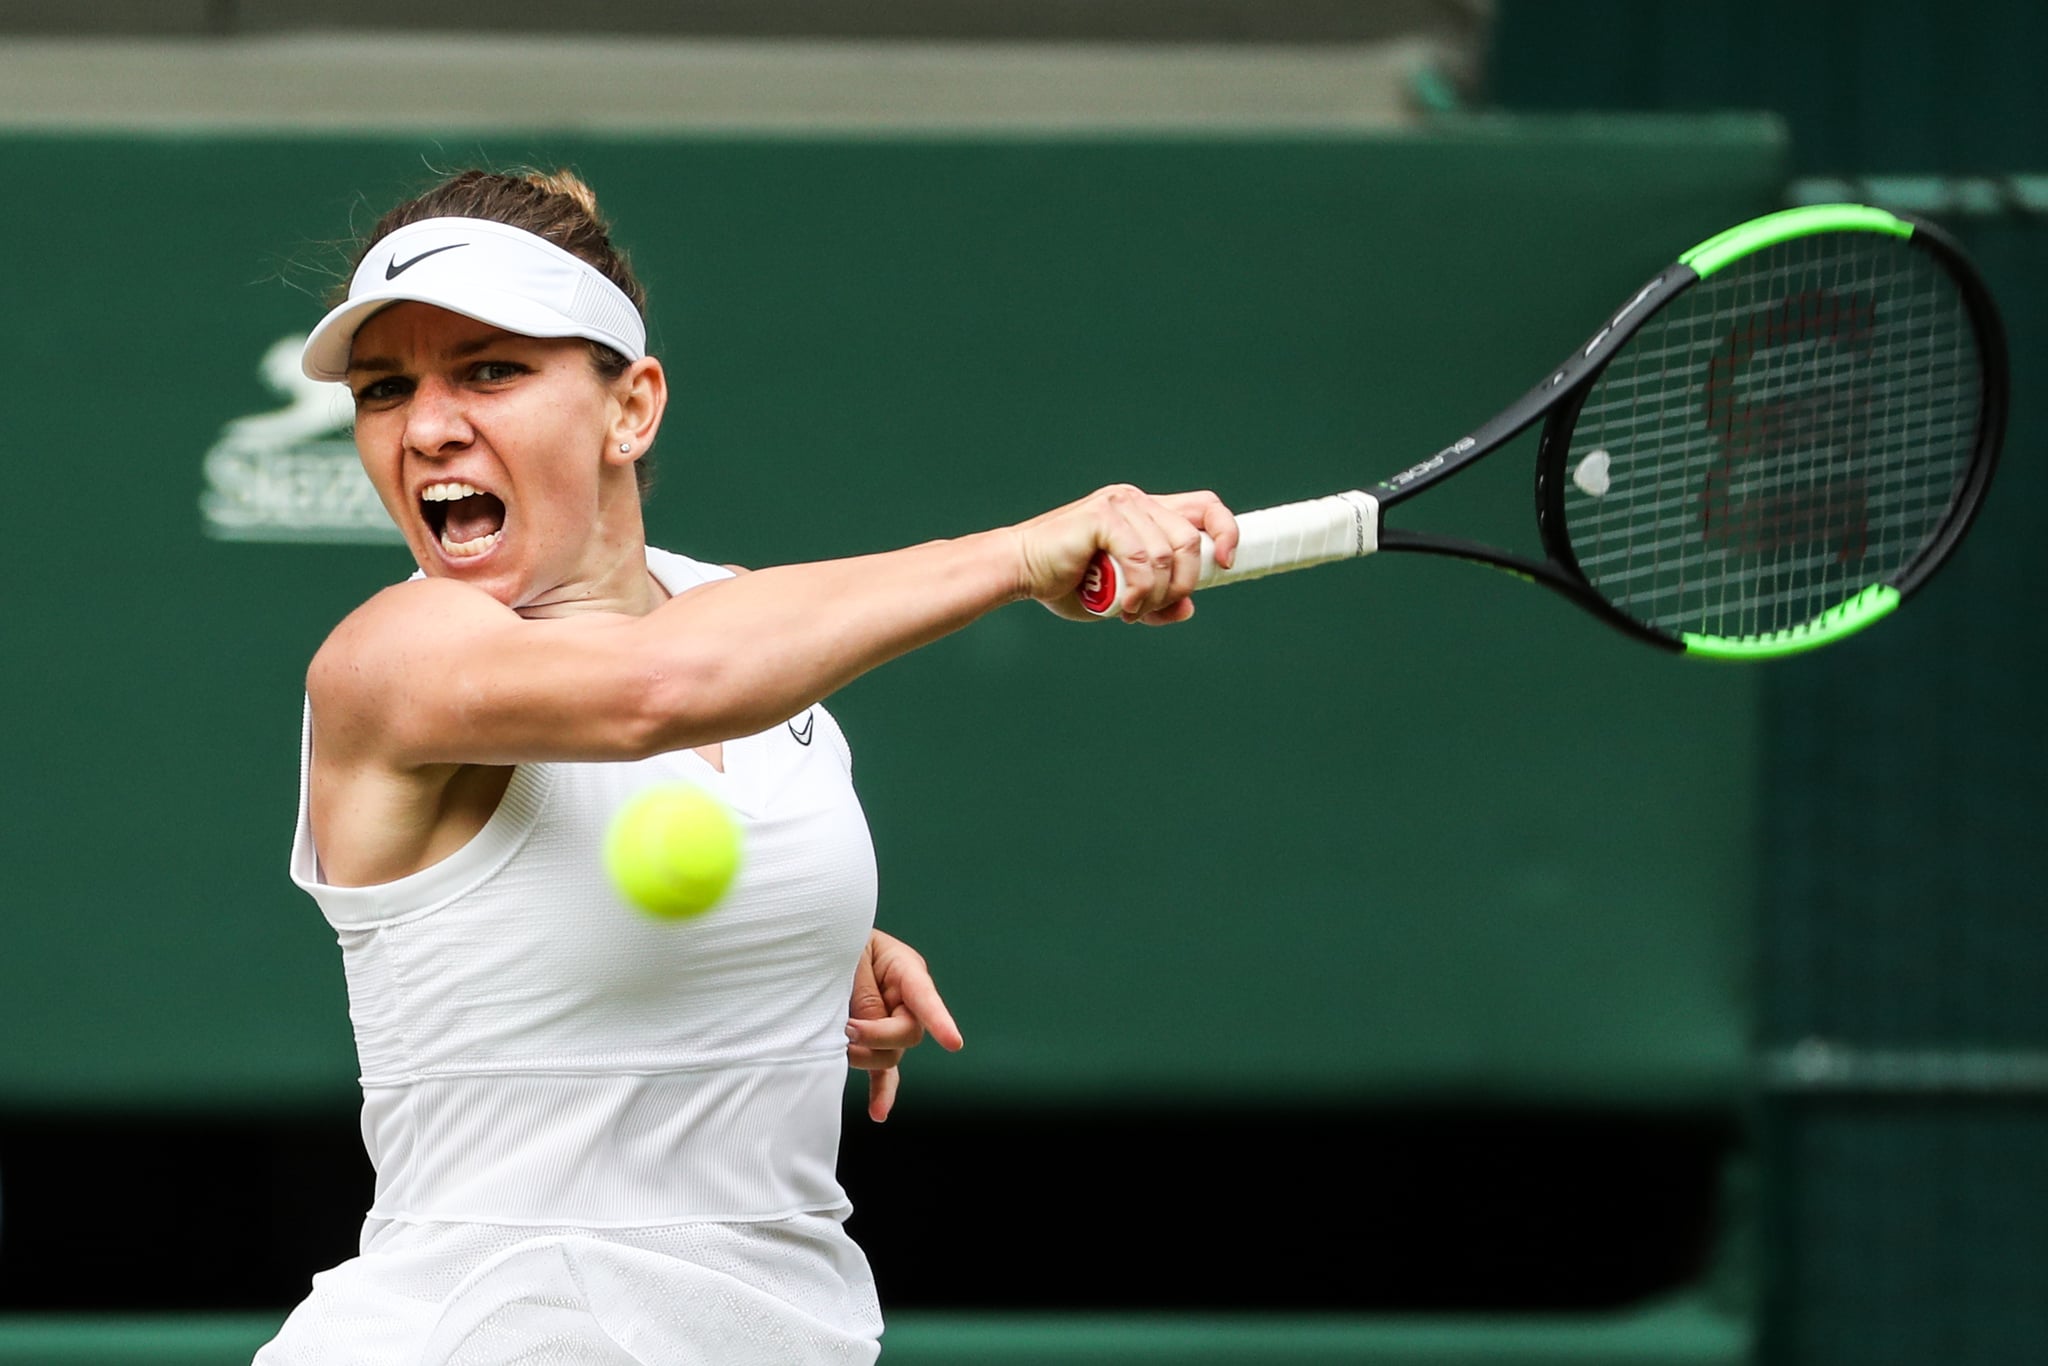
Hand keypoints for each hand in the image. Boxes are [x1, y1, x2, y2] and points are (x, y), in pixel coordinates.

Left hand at [847, 928, 964, 1121]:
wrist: (817, 946)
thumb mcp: (849, 958)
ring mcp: (892, 1022)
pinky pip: (884, 1073)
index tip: (953, 1044)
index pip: (925, 997)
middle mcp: (905, 999)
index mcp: (905, 968)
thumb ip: (865, 993)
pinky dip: (882, 1092)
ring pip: (891, 1055)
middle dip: (877, 1037)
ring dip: (864, 1057)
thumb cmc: (835, 942)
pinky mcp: (875, 1042)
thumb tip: (867, 1030)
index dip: (940, 1020)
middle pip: (908, 1033)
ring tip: (837, 1043)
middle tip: (846, 1028)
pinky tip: (878, 1112)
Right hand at [1013, 485, 1237, 623]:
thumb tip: (1187, 608)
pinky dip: (1139, 590)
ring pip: (1168, 554)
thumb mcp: (1121, 598)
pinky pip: (1142, 558)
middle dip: (1184, 582)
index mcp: (1146, 511)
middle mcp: (1137, 500)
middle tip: (1154, 608)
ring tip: (1131, 611)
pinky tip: (1124, 606)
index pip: (1204, 506)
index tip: (1226, 563)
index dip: (1226, 530)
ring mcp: (1121, 503)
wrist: (1019, 572)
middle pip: (1191, 537)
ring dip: (1156, 594)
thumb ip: (1155, 602)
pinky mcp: (1104, 515)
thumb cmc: (1064, 582)